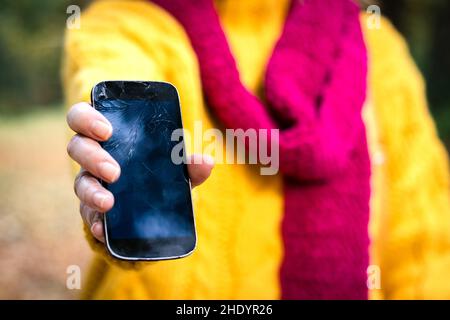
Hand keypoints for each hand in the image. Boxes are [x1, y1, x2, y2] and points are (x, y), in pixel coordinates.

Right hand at [66, 102, 213, 242]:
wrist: (149, 207)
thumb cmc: (155, 173)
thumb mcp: (172, 167)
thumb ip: (188, 164)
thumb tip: (207, 162)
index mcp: (107, 136)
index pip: (82, 117)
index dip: (87, 119)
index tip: (106, 130)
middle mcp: (92, 157)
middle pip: (77, 148)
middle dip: (92, 157)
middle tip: (114, 171)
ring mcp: (90, 184)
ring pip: (79, 183)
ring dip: (92, 192)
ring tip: (108, 203)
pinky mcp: (92, 210)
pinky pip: (87, 215)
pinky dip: (94, 222)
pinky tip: (103, 229)